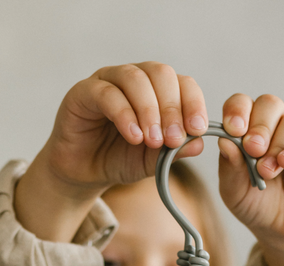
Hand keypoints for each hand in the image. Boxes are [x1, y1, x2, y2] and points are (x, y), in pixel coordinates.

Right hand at [15, 63, 207, 242]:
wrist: (83, 173)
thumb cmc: (119, 160)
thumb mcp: (152, 160)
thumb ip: (174, 152)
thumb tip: (200, 143)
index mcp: (156, 90)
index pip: (182, 83)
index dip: (192, 102)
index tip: (197, 129)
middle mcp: (134, 79)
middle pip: (160, 74)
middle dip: (171, 107)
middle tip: (174, 138)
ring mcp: (108, 81)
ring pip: (135, 79)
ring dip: (149, 110)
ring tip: (153, 140)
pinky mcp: (84, 91)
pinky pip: (107, 93)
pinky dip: (125, 115)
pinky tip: (133, 137)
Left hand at [217, 95, 283, 265]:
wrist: (283, 231)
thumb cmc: (256, 206)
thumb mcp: (234, 190)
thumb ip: (229, 166)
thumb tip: (224, 140)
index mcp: (249, 129)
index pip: (242, 105)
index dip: (237, 111)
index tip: (233, 130)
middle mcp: (276, 126)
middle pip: (269, 104)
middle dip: (258, 126)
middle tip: (252, 150)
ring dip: (277, 143)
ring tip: (267, 172)